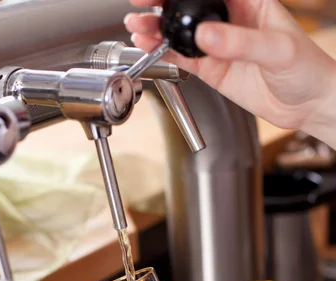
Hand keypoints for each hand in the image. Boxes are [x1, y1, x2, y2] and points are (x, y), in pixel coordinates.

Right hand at [124, 0, 335, 133]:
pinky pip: (184, 59)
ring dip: (159, 30)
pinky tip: (151, 48)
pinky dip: (166, 54)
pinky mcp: (214, 69)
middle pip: (189, 6)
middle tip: (140, 6)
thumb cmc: (306, 68)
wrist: (307, 105)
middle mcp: (230, 20)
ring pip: (182, 33)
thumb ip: (240, 42)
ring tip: (138, 28)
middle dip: (162, 4)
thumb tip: (205, 36)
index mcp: (247, 2)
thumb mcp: (276, 50)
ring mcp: (220, 45)